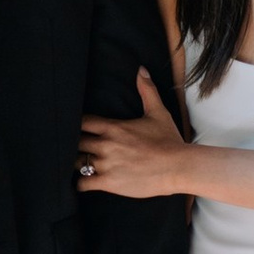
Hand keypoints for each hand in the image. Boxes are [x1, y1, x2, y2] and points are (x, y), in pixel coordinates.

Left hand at [78, 69, 193, 202]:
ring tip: (78, 164)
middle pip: (75, 142)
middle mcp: (106, 144)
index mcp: (113, 127)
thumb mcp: (158, 113)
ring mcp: (106, 164)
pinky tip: (82, 182)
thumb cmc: (169, 141)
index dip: (76, 125)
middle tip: (76, 148)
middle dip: (74, 145)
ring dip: (76, 163)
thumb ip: (147, 90)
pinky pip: (83, 183)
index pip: (82, 122)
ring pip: (76, 162)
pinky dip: (80, 183)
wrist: (179, 167)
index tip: (76, 129)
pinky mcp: (109, 182)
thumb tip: (141, 70)